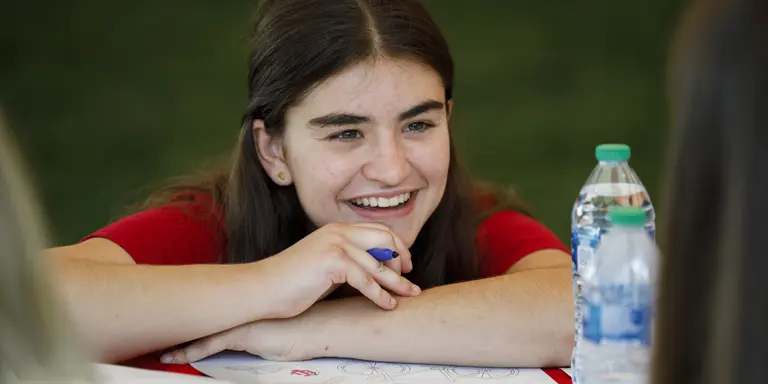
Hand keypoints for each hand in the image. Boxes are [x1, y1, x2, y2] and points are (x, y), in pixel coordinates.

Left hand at [162, 318, 308, 363]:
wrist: (320, 326)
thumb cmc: (306, 328)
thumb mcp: (279, 330)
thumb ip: (263, 333)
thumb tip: (260, 337)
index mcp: (246, 311)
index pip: (213, 315)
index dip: (194, 320)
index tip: (175, 325)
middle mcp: (239, 314)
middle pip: (202, 322)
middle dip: (179, 329)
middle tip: (156, 335)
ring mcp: (239, 323)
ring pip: (201, 334)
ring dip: (179, 345)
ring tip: (161, 354)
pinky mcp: (242, 336)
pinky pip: (209, 346)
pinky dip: (190, 353)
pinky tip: (174, 358)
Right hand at [251, 222, 419, 318]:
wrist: (263, 288)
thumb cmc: (292, 282)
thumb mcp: (325, 264)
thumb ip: (348, 261)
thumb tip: (374, 269)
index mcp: (337, 229)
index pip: (378, 230)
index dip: (397, 246)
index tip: (405, 265)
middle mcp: (338, 231)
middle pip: (385, 239)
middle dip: (402, 259)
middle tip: (409, 280)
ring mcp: (335, 244)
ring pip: (378, 263)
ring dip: (396, 282)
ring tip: (409, 295)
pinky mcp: (332, 261)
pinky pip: (366, 279)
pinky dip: (380, 294)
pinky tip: (388, 305)